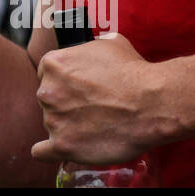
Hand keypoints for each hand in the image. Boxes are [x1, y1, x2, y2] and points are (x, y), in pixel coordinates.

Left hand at [30, 32, 167, 164]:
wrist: (152, 103)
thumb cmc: (134, 71)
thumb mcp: (109, 43)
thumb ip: (87, 49)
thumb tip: (88, 52)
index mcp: (53, 63)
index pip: (47, 74)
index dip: (66, 82)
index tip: (81, 89)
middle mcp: (47, 91)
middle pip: (49, 99)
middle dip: (66, 102)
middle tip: (93, 107)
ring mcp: (53, 119)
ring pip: (52, 124)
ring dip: (68, 125)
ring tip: (96, 125)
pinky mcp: (63, 145)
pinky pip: (42, 152)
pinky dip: (48, 151)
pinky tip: (59, 149)